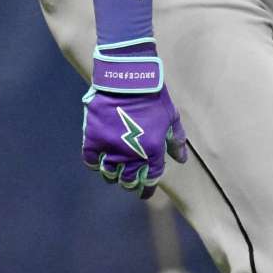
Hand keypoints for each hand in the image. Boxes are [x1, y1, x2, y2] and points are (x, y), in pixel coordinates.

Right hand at [81, 39, 187, 198]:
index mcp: (153, 151)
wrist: (129, 79)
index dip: (147, 189)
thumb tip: (181, 160)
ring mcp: (110, 148)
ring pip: (109, 173)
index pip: (150, 179)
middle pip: (128, 180)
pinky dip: (95, 163)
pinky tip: (99, 161)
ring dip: (113, 175)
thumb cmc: (154, 97)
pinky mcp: (93, 139)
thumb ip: (176, 141)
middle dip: (130, 183)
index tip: (145, 193)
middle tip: (130, 181)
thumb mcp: (172, 118)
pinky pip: (91, 160)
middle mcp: (131, 154)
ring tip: (115, 173)